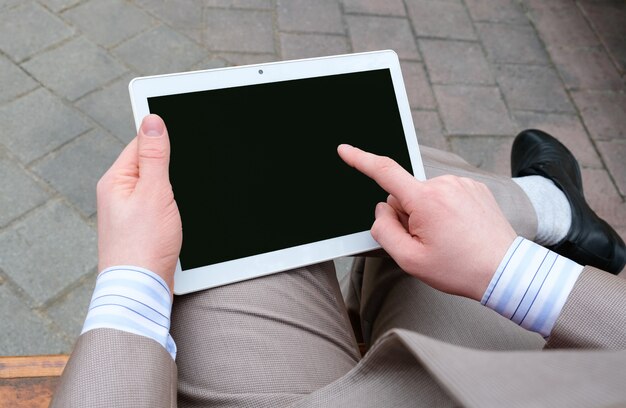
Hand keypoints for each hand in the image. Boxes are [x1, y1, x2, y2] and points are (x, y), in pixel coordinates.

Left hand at [96, 114, 181, 291]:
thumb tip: (152, 121)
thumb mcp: (154, 192)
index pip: (140, 144)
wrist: (139, 290)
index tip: (184, 143)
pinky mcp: (139, 228)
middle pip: (149, 164)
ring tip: (177, 206)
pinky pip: (156, 205)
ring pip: (155, 187)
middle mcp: (117, 193)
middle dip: (170, 168)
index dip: (163, 141)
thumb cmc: (144, 245)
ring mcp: (127, 212)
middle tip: (181, 184)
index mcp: (115, 179)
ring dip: (171, 190)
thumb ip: (155, 155)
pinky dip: (169, 206)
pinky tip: (176, 217)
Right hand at [337, 144, 515, 300]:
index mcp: (425, 200)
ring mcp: (461, 184)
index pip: (384, 171)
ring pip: (425, 195)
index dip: (360, 159)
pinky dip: (445, 210)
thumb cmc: (459, 268)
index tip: (345, 150)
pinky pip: (445, 195)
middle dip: (407, 215)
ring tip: (448, 238)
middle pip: (404, 194)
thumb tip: (381, 209)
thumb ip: (384, 231)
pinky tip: (458, 230)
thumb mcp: (410, 259)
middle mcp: (443, 184)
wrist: (504, 270)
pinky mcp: (474, 188)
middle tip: (427, 241)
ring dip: (427, 213)